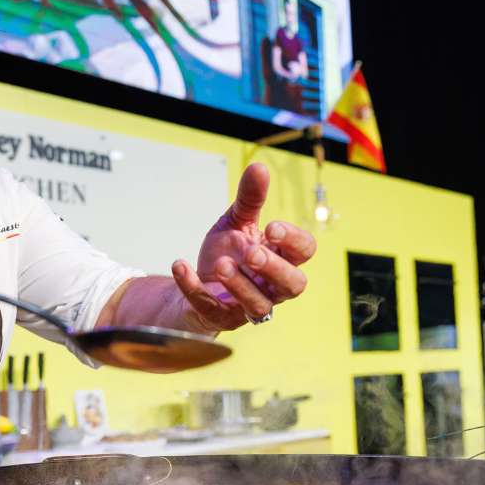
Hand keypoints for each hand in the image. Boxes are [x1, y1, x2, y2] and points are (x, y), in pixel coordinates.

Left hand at [171, 163, 315, 331]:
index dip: (293, 240)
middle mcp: (273, 286)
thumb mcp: (236, 222)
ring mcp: (249, 305)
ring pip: (259, 306)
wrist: (197, 280)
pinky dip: (194, 288)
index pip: (304, 251)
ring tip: (220, 264)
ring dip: (240, 284)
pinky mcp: (222, 317)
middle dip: (274, 269)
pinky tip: (180, 266)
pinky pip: (211, 308)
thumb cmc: (227, 251)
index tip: (272, 227)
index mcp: (282, 257)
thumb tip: (259, 167)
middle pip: (293, 284)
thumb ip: (249, 199)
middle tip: (251, 253)